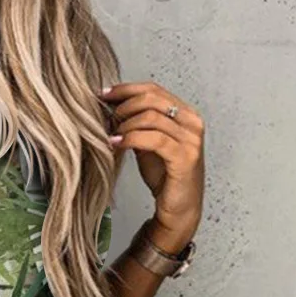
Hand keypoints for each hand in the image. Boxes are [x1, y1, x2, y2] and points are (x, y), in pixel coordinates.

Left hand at [99, 81, 204, 247]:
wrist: (178, 207)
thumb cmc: (165, 176)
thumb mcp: (147, 144)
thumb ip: (136, 125)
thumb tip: (110, 108)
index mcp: (185, 114)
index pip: (154, 89)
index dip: (126, 89)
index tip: (103, 94)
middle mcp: (192, 122)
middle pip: (152, 98)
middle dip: (123, 106)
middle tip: (106, 118)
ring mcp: (191, 139)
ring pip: (151, 117)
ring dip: (124, 124)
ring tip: (110, 134)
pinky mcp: (185, 157)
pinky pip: (154, 139)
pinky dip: (131, 138)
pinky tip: (116, 143)